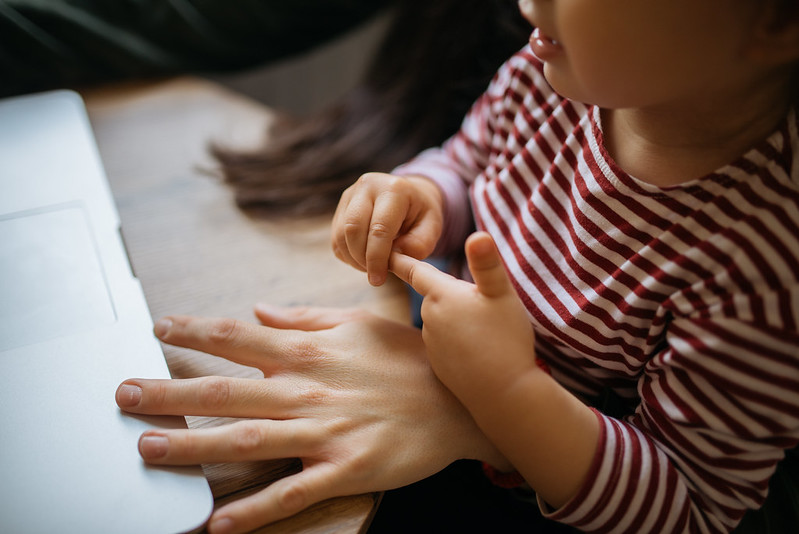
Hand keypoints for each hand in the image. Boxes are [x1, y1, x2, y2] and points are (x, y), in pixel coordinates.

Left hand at [116, 305, 504, 533]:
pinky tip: (218, 521)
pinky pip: (291, 493)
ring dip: (192, 447)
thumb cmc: (409, 358)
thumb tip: (256, 309)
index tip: (159, 327)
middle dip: (170, 391)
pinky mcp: (345, 471)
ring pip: (247, 441)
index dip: (194, 331)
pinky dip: (253, 509)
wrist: (461, 402)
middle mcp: (310, 390)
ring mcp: (326, 433)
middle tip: (124, 392)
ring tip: (147, 448)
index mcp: (311, 351)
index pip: (239, 336)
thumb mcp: (359, 321)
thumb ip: (303, 317)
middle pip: (227, 391)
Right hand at [331, 172, 443, 285]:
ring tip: (372, 267)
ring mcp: (351, 194)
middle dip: (362, 259)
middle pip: (353, 229)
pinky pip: (336, 238)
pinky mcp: (341, 207)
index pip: (379, 228)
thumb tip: (392, 258)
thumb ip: (418, 245)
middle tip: (375, 276)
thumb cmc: (421, 214)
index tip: (378, 280)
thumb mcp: (433, 228)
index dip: (377, 258)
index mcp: (394, 189)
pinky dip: (347, 255)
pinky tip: (364, 258)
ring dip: (353, 258)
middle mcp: (368, 186)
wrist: (410, 196)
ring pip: (340, 234)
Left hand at [389, 232, 537, 405]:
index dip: (402, 258)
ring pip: (443, 320)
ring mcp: (432, 343)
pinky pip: (447, 343)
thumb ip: (487, 263)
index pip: (415, 270)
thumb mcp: (502, 295)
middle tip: (487, 306)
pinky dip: (460, 342)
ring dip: (459, 319)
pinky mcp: (438, 365)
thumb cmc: (505, 339)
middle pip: (436, 295)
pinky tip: (480, 351)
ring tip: (489, 332)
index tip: (385, 250)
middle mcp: (429, 318)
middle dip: (453, 294)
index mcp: (441, 295)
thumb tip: (477, 234)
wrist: (504, 394)